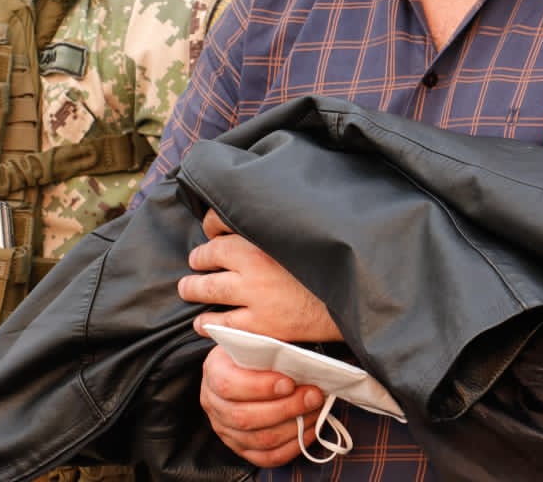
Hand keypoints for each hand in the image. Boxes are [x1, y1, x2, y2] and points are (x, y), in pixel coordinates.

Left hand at [180, 210, 340, 341]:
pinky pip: (221, 324)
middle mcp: (254, 261)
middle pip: (209, 254)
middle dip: (199, 258)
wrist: (354, 301)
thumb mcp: (305, 232)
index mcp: (265, 233)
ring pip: (208, 289)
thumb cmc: (332, 263)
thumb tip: (253, 215)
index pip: (221, 220)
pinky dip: (207, 322)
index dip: (211, 225)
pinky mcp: (260, 325)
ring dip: (193, 288)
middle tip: (195, 262)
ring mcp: (254, 295)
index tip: (211, 232)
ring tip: (188, 288)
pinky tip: (202, 322)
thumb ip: (276, 223)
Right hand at [201, 342, 324, 466]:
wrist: (241, 366)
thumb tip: (292, 351)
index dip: (261, 386)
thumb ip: (265, 343)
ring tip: (316, 410)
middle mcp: (213, 403)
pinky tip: (308, 429)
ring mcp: (225, 429)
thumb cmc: (253, 351)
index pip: (229, 385)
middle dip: (285, 408)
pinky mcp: (240, 447)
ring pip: (259, 439)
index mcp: (213, 372)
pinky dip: (292, 446)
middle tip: (313, 395)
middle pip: (246, 417)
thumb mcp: (253, 338)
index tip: (289, 381)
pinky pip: (266, 457)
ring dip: (293, 426)